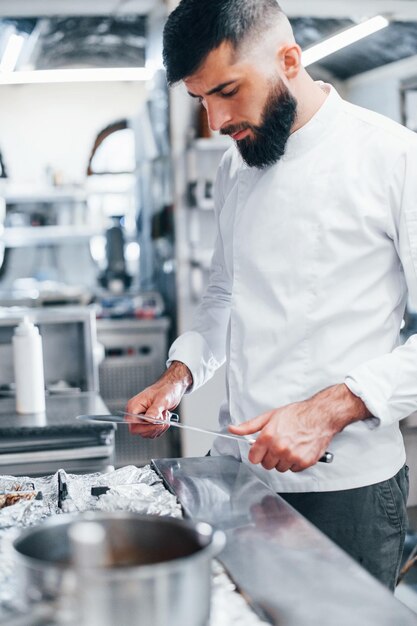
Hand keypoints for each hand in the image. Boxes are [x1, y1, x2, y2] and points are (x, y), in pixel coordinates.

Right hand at [125, 361, 191, 437]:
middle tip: (163, 419)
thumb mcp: (162, 399)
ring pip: (146, 433)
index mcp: (134, 405)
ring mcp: (142, 418)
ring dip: (158, 428)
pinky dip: (160, 428)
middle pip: (139, 430)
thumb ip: (155, 410)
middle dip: (153, 427)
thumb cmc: (166, 389)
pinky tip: (165, 418)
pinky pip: (152, 432)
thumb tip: (149, 420)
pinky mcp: (148, 422)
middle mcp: (136, 413)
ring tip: (164, 415)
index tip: (156, 423)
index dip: (143, 426)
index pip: (132, 423)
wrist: (172, 388)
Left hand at [229, 384, 370, 471]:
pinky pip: (293, 469)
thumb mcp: (269, 416)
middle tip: (278, 445)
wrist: (320, 416)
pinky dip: (295, 462)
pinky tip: (298, 450)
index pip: (253, 458)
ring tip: (289, 446)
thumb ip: (249, 426)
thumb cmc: (297, 414)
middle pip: (266, 465)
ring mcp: (292, 456)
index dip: (256, 453)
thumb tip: (233, 429)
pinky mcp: (304, 462)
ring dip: (282, 460)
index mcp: (268, 437)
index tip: (260, 450)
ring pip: (280, 468)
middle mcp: (279, 448)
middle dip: (270, 456)